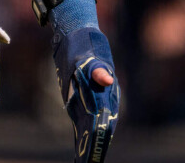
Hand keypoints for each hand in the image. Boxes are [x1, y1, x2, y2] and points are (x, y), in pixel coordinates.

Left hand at [52, 27, 119, 162]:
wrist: (77, 34)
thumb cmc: (84, 45)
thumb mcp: (89, 56)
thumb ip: (97, 69)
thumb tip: (107, 78)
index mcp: (107, 93)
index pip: (105, 122)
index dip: (101, 140)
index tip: (95, 156)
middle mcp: (104, 100)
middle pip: (101, 129)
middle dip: (96, 146)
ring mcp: (94, 101)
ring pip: (93, 128)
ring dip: (89, 144)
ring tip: (83, 162)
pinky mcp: (83, 100)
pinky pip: (83, 121)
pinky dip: (82, 135)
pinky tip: (78, 148)